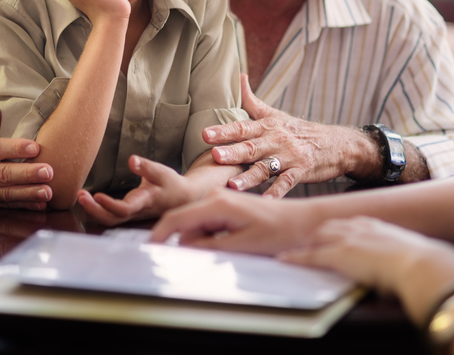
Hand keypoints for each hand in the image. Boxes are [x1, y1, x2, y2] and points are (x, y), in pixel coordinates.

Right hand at [0, 106, 53, 208]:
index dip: (15, 149)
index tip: (35, 148)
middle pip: (2, 174)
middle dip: (27, 174)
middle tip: (48, 171)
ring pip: (6, 194)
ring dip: (29, 193)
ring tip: (48, 192)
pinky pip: (7, 207)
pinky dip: (25, 206)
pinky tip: (40, 205)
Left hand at [77, 156, 190, 225]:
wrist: (182, 198)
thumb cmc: (171, 184)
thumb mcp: (161, 172)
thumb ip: (145, 166)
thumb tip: (131, 160)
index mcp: (144, 202)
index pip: (125, 209)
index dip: (109, 205)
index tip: (96, 194)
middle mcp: (136, 212)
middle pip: (112, 219)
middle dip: (94, 210)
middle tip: (80, 195)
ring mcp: (132, 215)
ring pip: (110, 220)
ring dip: (94, 210)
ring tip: (81, 196)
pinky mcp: (129, 213)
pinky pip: (111, 216)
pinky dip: (98, 210)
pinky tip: (88, 200)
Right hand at [149, 188, 316, 253]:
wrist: (304, 222)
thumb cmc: (280, 232)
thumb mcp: (242, 246)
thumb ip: (209, 246)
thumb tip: (184, 246)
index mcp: (217, 204)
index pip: (177, 219)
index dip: (159, 235)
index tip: (149, 251)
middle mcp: (216, 197)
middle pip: (185, 224)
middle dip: (190, 244)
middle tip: (215, 257)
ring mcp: (222, 200)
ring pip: (197, 226)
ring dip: (204, 242)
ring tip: (233, 248)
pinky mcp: (228, 206)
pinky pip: (209, 224)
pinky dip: (213, 237)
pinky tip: (233, 243)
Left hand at [203, 74, 357, 195]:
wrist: (337, 144)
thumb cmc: (299, 130)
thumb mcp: (275, 113)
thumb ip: (252, 100)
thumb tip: (238, 76)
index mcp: (267, 127)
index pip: (242, 128)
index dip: (224, 131)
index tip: (205, 134)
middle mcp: (276, 140)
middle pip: (252, 147)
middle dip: (233, 152)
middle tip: (214, 156)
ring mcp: (290, 157)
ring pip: (267, 167)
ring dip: (250, 176)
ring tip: (233, 185)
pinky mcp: (302, 172)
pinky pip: (288, 183)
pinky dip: (277, 192)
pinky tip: (266, 201)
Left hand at [279, 217, 453, 323]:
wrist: (420, 263)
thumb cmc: (421, 262)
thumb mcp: (406, 251)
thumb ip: (396, 253)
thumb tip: (398, 262)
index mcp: (375, 225)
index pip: (347, 223)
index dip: (335, 230)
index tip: (329, 233)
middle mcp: (358, 227)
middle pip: (328, 227)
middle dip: (316, 233)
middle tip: (304, 239)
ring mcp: (347, 239)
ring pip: (316, 238)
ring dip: (304, 243)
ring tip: (291, 248)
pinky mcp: (339, 254)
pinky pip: (310, 256)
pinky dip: (296, 257)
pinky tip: (285, 259)